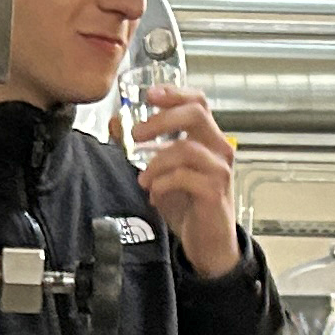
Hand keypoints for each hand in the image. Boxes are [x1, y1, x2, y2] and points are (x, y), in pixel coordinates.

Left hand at [128, 83, 241, 277]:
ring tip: (143, 178)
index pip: (197, 102)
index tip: (149, 94)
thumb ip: (143, 147)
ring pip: (186, 148)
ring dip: (156, 161)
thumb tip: (116, 124)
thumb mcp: (161, 171)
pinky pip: (184, 177)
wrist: (208, 242)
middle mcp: (219, 148)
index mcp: (208, 138)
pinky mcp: (215, 191)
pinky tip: (155, 193)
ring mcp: (219, 170)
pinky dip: (163, 183)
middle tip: (136, 134)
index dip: (174, 93)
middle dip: (161, 120)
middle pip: (195, 114)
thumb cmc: (189, 203)